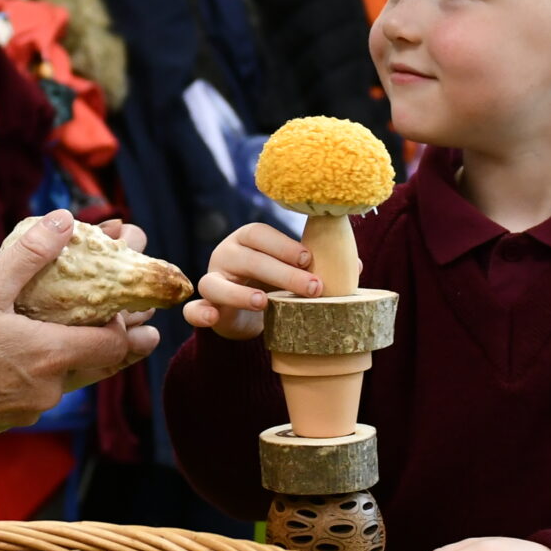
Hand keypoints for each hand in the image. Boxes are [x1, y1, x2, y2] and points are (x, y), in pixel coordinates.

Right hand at [0, 210, 159, 436]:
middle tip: (138, 326)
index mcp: (51, 357)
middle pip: (100, 367)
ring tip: (83, 334)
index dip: (129, 327)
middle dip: (120, 343)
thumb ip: (29, 254)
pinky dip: (48, 373)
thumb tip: (64, 220)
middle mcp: (49, 390)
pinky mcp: (8, 419)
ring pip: (70, 381)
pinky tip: (31, 356)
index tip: (135, 311)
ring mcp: (29, 410)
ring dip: (81, 357)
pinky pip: (41, 393)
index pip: (115, 345)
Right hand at [182, 222, 320, 339]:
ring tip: (265, 302)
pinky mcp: (204, 307)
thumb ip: (317, 267)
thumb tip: (357, 266)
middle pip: (248, 259)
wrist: (248, 315)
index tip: (310, 260)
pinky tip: (213, 317)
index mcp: (247, 240)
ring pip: (216, 283)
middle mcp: (225, 255)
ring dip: (239, 293)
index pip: (260, 234)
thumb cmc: (274, 284)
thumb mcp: (293, 272)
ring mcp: (211, 281)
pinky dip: (199, 312)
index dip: (284, 245)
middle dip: (282, 273)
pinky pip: (193, 309)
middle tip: (313, 288)